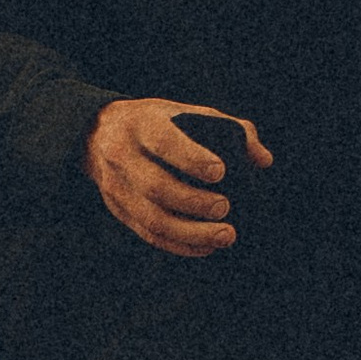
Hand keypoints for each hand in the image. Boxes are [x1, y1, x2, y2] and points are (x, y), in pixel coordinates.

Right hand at [84, 99, 271, 255]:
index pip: (164, 142)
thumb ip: (228, 128)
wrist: (97, 133)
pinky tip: (207, 247)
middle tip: (225, 207)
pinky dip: (180, 246)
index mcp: (141, 125)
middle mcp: (123, 156)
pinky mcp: (119, 210)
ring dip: (191, 233)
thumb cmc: (154, 122)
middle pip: (156, 187)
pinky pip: (149, 235)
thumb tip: (262, 159)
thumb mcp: (184, 112)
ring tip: (226, 235)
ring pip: (152, 219)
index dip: (192, 158)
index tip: (220, 172)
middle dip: (194, 202)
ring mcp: (117, 187)